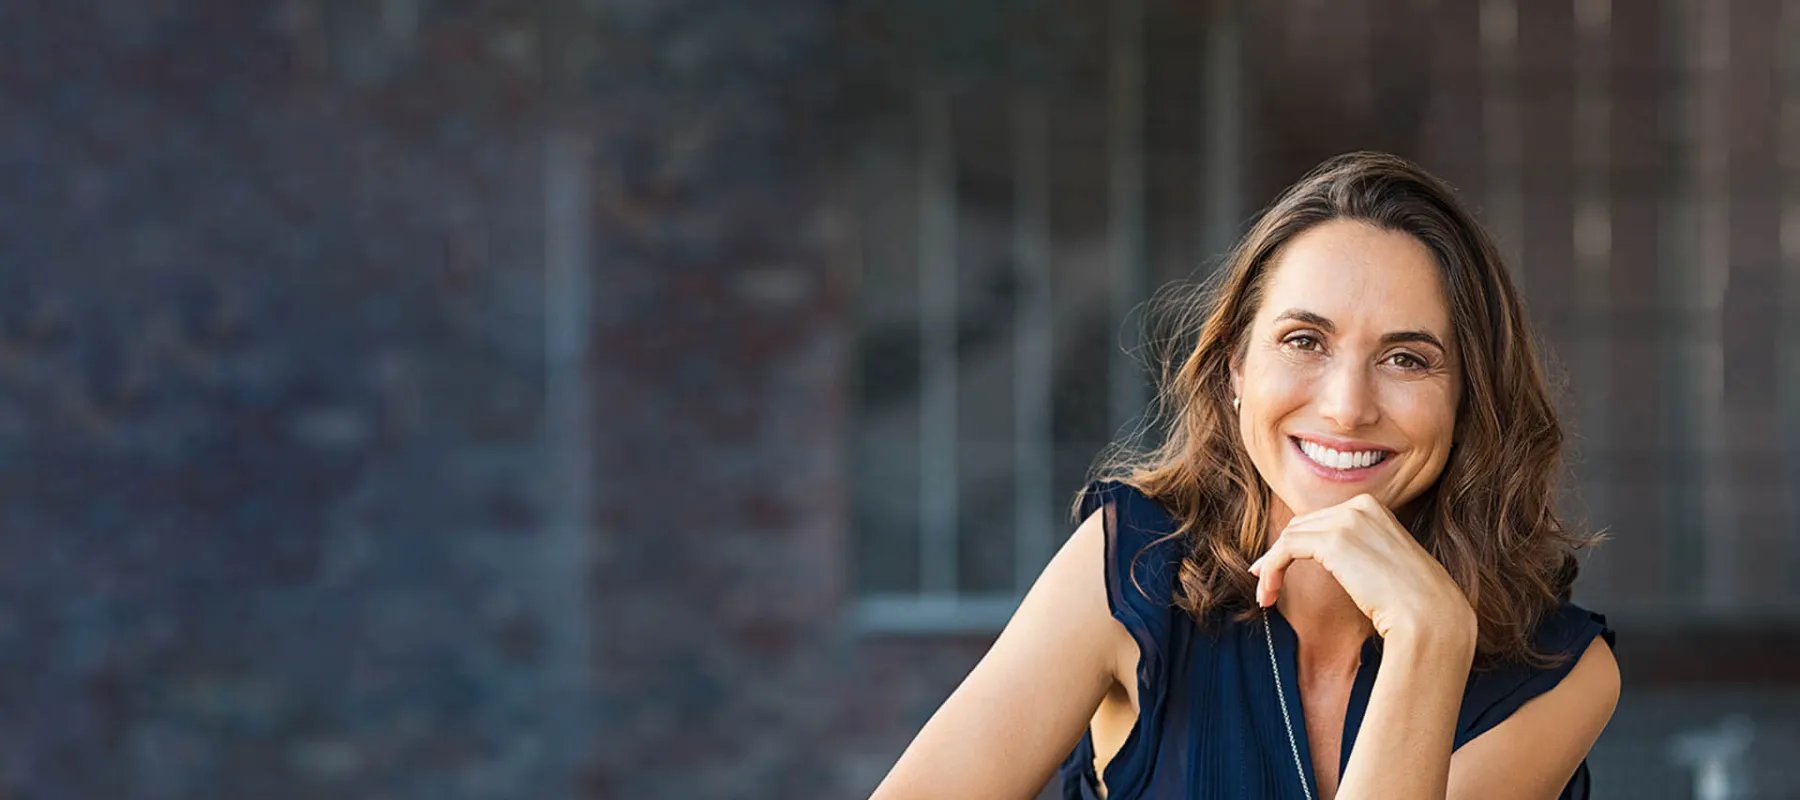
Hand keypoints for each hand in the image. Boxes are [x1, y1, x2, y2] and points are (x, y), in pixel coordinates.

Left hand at [1247, 494, 1474, 643]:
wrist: (1429, 617)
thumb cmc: (1413, 601)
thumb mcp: (1384, 563)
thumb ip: (1358, 551)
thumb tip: (1329, 558)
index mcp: (1373, 507)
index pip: (1320, 520)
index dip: (1295, 544)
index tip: (1278, 569)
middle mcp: (1359, 506)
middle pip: (1301, 526)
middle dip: (1278, 554)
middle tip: (1265, 583)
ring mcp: (1347, 520)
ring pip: (1289, 538)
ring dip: (1271, 567)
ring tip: (1266, 596)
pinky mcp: (1333, 541)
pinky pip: (1285, 550)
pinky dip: (1271, 570)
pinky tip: (1267, 594)